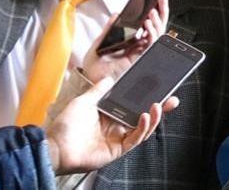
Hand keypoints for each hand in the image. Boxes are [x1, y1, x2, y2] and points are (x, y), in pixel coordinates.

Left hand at [45, 75, 178, 173]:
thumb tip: (109, 78)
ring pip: (143, 128)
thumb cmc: (66, 125)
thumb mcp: (84, 101)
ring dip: (153, 117)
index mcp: (110, 114)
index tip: (158, 88)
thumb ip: (99, 90)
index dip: (146, 98)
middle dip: (159, 109)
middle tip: (171, 99)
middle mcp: (117, 126)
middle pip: (143, 117)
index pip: (133, 105)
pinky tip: (144, 116)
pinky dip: (142, 128)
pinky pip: (135, 139)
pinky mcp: (118, 150)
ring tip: (158, 105)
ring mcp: (118, 139)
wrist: (56, 146)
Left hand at [82, 0, 169, 83]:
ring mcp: (141, 54)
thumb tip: (116, 14)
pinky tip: (148, 24)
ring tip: (152, 10)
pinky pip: (151, 45)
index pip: (146, 24)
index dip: (153, 11)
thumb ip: (108, 29)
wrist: (92, 85)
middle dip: (161, 11)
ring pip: (158, 35)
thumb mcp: (98, 44)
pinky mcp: (141, 61)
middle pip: (156, 27)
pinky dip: (152, 33)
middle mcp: (139, 47)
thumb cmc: (94, 69)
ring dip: (157, 20)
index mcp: (130, 42)